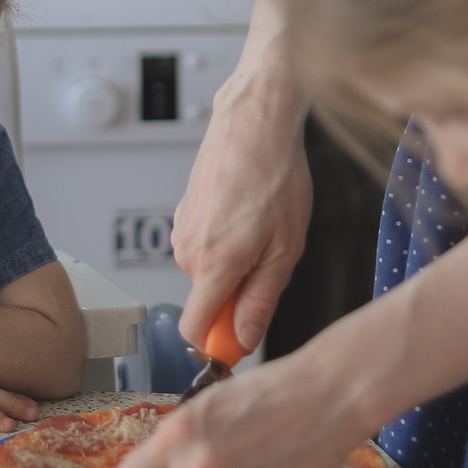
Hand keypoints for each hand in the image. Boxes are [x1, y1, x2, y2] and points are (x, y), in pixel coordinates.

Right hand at [173, 66, 314, 358]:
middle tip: (270, 261)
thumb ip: (260, 301)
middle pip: (205, 301)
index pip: (194, 331)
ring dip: (233, 264)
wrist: (255, 121)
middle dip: (235, 296)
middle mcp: (188, 249)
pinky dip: (224, 240)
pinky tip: (247, 213)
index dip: (216, 345)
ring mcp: (182, 228)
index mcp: (213, 264)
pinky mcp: (182, 212)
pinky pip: (203, 246)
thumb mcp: (285, 249)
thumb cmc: (275, 175)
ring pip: (205, 272)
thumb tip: (244, 338)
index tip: (239, 342)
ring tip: (261, 228)